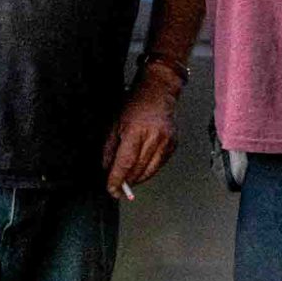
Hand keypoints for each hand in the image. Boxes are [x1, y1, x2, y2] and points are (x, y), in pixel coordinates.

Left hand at [102, 69, 181, 199]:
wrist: (158, 91)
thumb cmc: (135, 104)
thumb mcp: (115, 123)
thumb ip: (110, 149)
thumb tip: (108, 169)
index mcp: (135, 130)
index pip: (125, 162)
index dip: (117, 179)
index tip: (112, 189)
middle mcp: (153, 137)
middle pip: (138, 169)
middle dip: (126, 181)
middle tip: (117, 187)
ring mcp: (166, 141)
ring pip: (150, 171)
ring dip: (138, 179)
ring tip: (129, 180)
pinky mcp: (173, 144)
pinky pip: (160, 165)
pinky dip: (149, 170)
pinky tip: (142, 169)